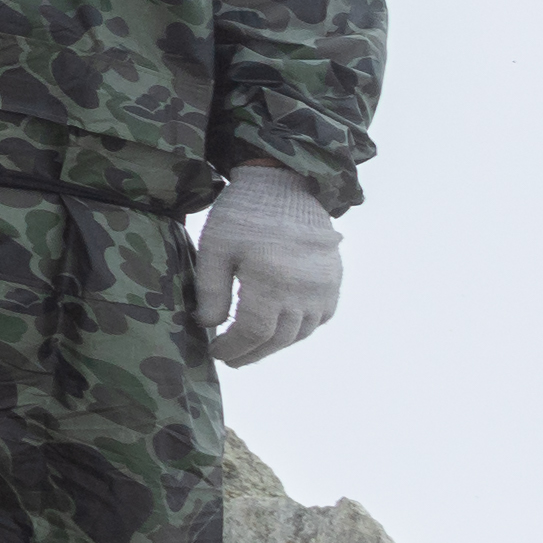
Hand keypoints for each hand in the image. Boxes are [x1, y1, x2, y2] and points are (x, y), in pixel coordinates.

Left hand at [192, 166, 343, 366]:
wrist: (284, 185)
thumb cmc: (242, 214)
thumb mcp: (215, 249)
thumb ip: (211, 291)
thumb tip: (209, 326)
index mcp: (272, 281)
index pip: (254, 332)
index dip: (234, 348)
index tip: (216, 352)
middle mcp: (304, 289)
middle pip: (279, 338)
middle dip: (252, 353)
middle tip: (231, 358)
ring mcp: (324, 286)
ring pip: (302, 332)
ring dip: (276, 344)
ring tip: (252, 346)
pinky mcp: (334, 279)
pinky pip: (321, 317)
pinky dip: (301, 329)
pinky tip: (281, 328)